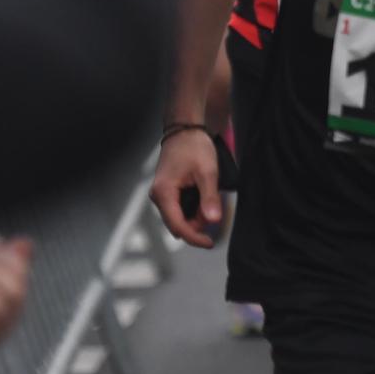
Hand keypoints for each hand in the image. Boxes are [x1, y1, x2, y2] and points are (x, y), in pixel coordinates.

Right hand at [151, 128, 221, 247]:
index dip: (194, 237)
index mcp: (163, 194)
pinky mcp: (168, 191)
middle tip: (216, 208)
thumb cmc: (194, 147)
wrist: (185, 130)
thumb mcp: (207, 172)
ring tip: (211, 197)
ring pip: (180, 216)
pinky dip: (194, 207)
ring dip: (197, 214)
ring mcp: (162, 194)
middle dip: (198, 223)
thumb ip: (209, 198)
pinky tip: (205, 196)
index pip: (177, 226)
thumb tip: (213, 221)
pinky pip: (180, 207)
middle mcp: (158, 197)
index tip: (210, 243)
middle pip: (178, 223)